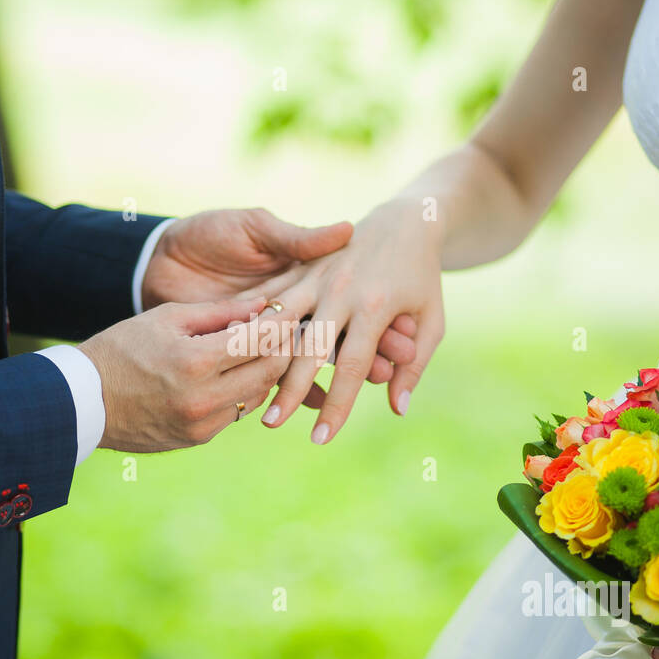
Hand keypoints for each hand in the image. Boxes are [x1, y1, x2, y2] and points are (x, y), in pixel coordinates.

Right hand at [78, 296, 301, 452]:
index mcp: (196, 361)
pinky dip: (243, 390)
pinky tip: (236, 373)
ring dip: (267, 370)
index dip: (282, 322)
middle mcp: (204, 398)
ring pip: (258, 394)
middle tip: (287, 329)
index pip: (260, 339)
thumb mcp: (167, 318)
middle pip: (270, 370)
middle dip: (284, 347)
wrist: (83, 401)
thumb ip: (220, 311)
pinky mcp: (199, 438)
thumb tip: (263, 305)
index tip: (291, 308)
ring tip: (262, 348)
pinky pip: (236, 412)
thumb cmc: (121, 349)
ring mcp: (203, 423)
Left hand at [143, 206, 418, 410]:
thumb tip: (346, 228)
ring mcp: (275, 331)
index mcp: (303, 277)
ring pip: (316, 357)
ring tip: (371, 390)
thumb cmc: (213, 233)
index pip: (348, 301)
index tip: (408, 336)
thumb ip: (297, 237)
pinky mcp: (249, 346)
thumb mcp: (256, 227)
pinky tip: (318, 410)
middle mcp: (296, 306)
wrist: (163, 254)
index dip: (376, 320)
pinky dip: (300, 391)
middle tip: (396, 369)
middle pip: (339, 334)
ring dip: (343, 377)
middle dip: (371, 353)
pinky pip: (277, 373)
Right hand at [253, 198, 444, 443]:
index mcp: (375, 305)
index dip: (336, 405)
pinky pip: (270, 295)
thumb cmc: (422, 276)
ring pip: (281, 321)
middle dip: (289, 389)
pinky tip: (227, 346)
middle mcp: (341, 290)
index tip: (322, 438)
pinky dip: (249, 319)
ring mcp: (317, 275)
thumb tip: (398, 410)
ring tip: (246, 384)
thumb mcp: (431, 320)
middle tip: (272, 424)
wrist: (406, 220)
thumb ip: (415, 366)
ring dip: (261, 355)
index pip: (351, 366)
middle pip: (308, 348)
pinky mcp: (301, 266)